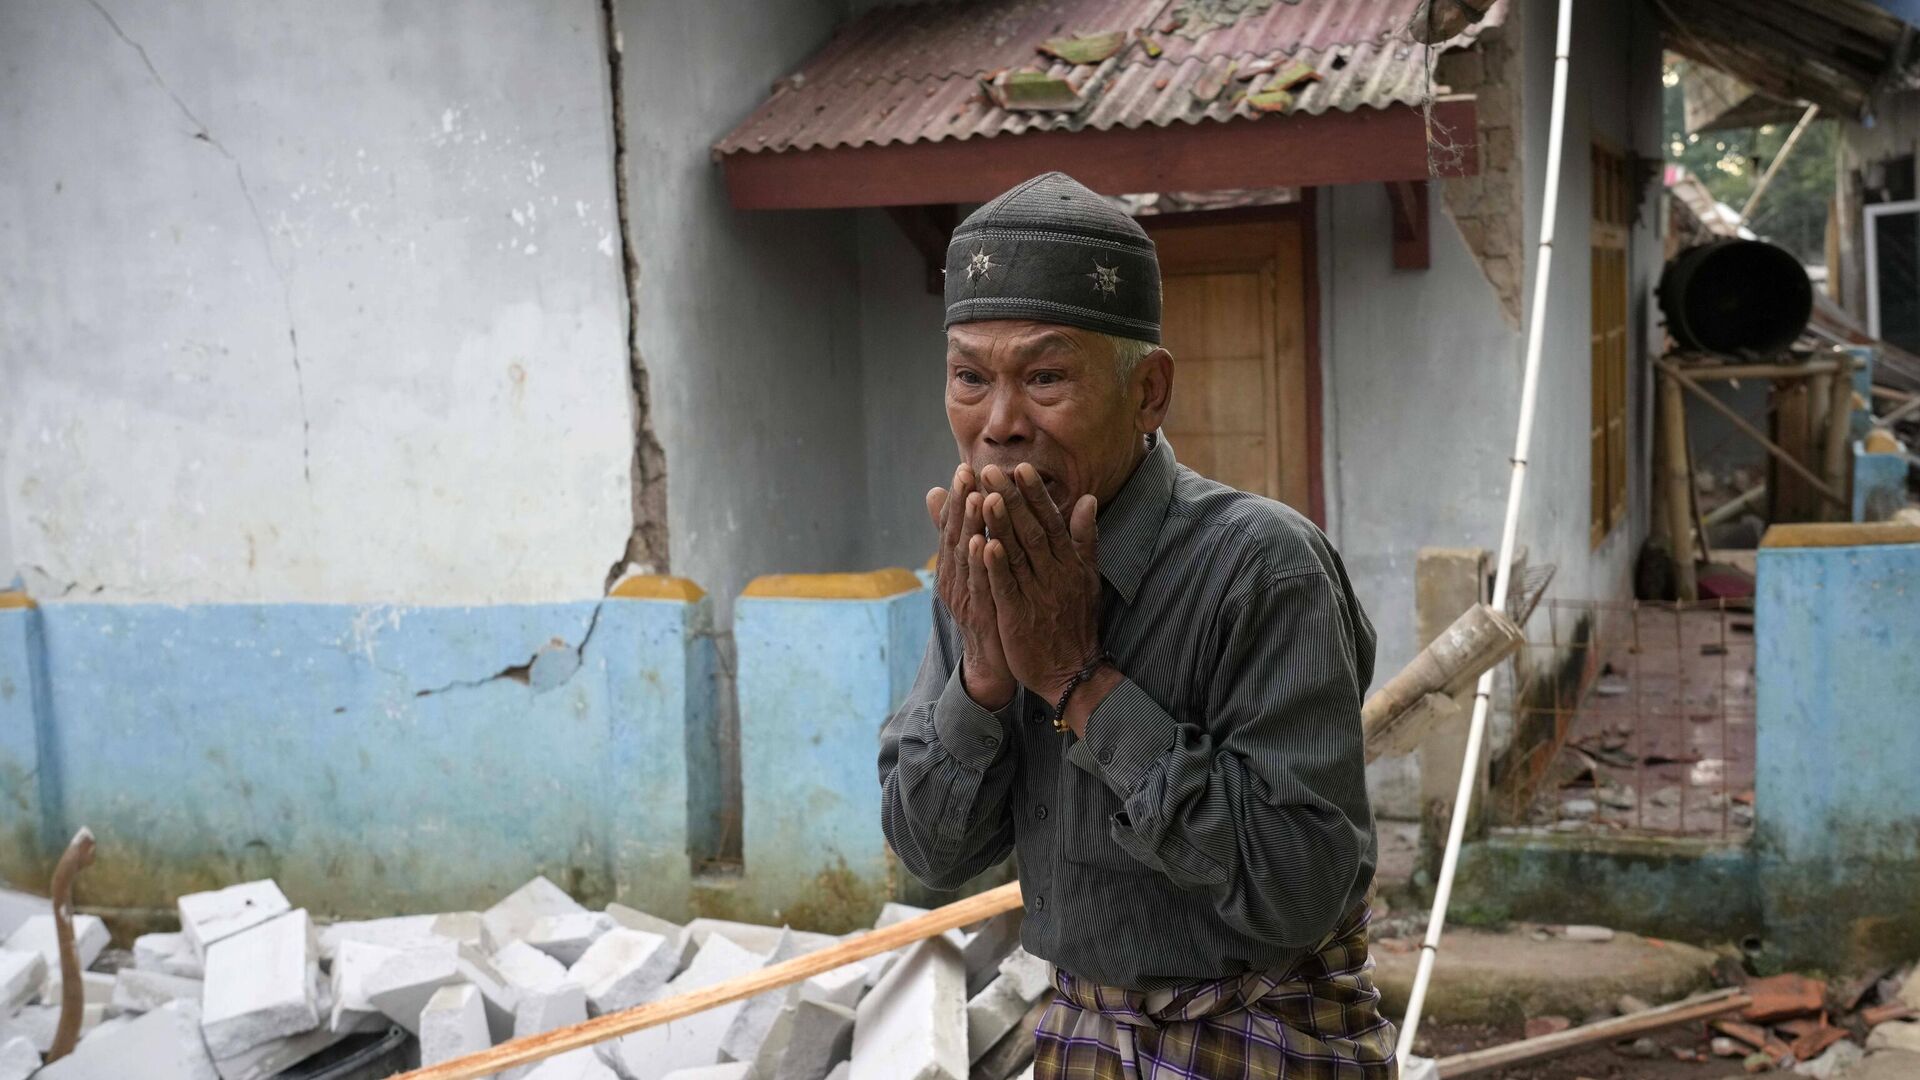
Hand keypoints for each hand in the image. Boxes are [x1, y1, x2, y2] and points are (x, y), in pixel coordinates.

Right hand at [927, 464, 1015, 708]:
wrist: (995, 663)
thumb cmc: (988, 611)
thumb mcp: (974, 574)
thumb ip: (965, 538)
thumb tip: (941, 500)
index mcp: (954, 568)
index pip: (953, 526)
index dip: (957, 497)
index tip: (965, 468)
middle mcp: (954, 580)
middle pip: (955, 535)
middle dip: (960, 503)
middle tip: (966, 472)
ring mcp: (965, 598)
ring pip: (965, 557)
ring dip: (969, 526)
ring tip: (975, 497)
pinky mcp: (981, 614)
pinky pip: (980, 585)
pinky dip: (980, 563)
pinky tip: (984, 542)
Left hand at [978, 463, 1103, 706]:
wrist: (1072, 670)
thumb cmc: (1075, 620)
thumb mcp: (1088, 577)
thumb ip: (1085, 538)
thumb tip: (1088, 499)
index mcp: (1069, 562)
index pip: (1050, 521)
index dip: (1035, 494)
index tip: (1021, 468)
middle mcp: (1054, 574)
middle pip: (1030, 530)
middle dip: (1010, 499)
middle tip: (990, 470)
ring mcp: (1037, 595)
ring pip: (1017, 554)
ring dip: (1000, 524)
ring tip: (983, 496)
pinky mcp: (1018, 616)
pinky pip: (1007, 587)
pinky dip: (996, 566)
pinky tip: (984, 544)